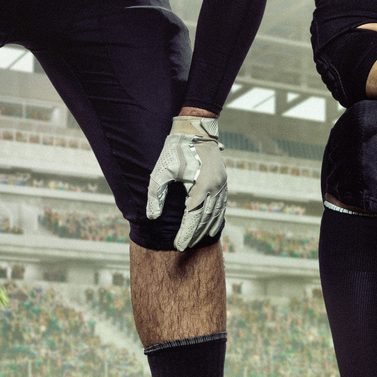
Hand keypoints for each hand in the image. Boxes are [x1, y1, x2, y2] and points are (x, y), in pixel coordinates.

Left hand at [146, 114, 226, 250]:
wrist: (195, 130)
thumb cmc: (175, 150)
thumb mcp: (161, 171)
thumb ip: (155, 195)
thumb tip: (153, 217)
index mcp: (201, 185)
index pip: (193, 216)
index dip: (186, 233)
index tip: (178, 245)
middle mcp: (215, 187)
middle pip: (206, 218)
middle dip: (195, 234)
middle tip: (184, 246)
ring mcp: (222, 184)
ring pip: (216, 213)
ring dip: (206, 229)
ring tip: (196, 241)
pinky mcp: (223, 181)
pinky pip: (221, 205)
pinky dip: (216, 218)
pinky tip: (211, 226)